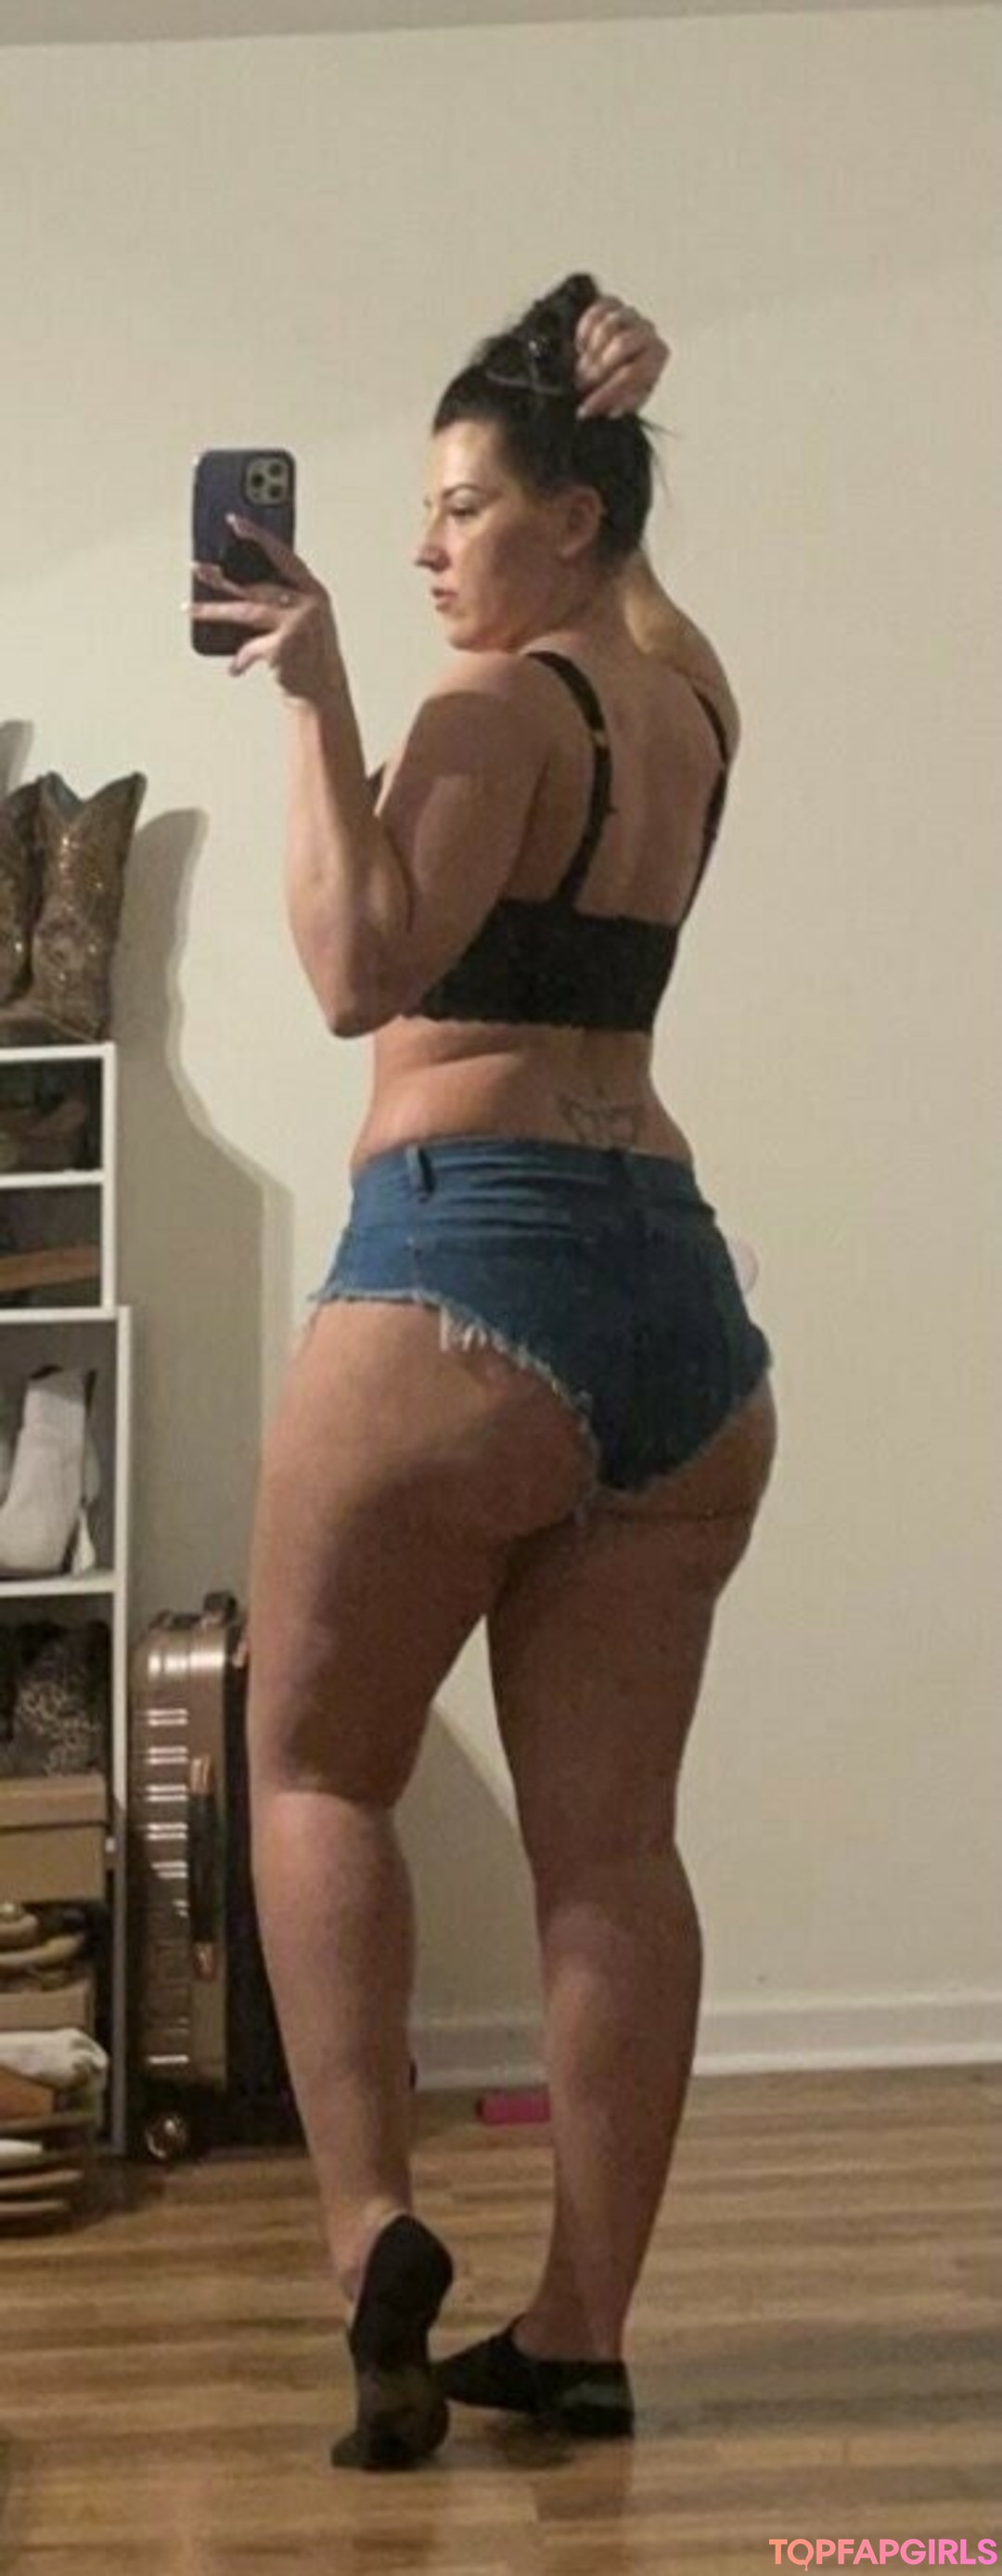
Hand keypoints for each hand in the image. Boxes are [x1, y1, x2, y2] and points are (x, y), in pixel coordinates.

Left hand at [190, 516, 342, 696]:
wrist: (324, 696)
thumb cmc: (312, 658)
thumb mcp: (303, 622)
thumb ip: (279, 602)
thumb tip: (236, 587)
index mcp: (314, 592)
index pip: (283, 555)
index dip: (258, 536)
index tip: (235, 522)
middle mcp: (308, 604)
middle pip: (256, 583)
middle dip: (223, 577)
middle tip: (197, 567)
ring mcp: (297, 624)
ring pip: (246, 610)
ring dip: (214, 611)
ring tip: (190, 608)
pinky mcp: (284, 646)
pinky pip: (250, 647)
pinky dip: (241, 659)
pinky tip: (235, 667)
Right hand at [574, 297, 670, 420]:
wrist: (619, 359)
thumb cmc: (627, 382)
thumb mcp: (630, 399)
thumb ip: (625, 404)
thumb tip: (613, 409)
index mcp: (657, 355)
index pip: (632, 373)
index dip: (606, 392)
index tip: (587, 408)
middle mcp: (647, 331)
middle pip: (621, 344)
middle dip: (597, 369)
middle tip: (581, 385)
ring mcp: (629, 314)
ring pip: (607, 326)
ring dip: (590, 352)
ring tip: (582, 369)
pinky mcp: (612, 303)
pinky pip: (594, 311)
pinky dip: (584, 331)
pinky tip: (581, 348)